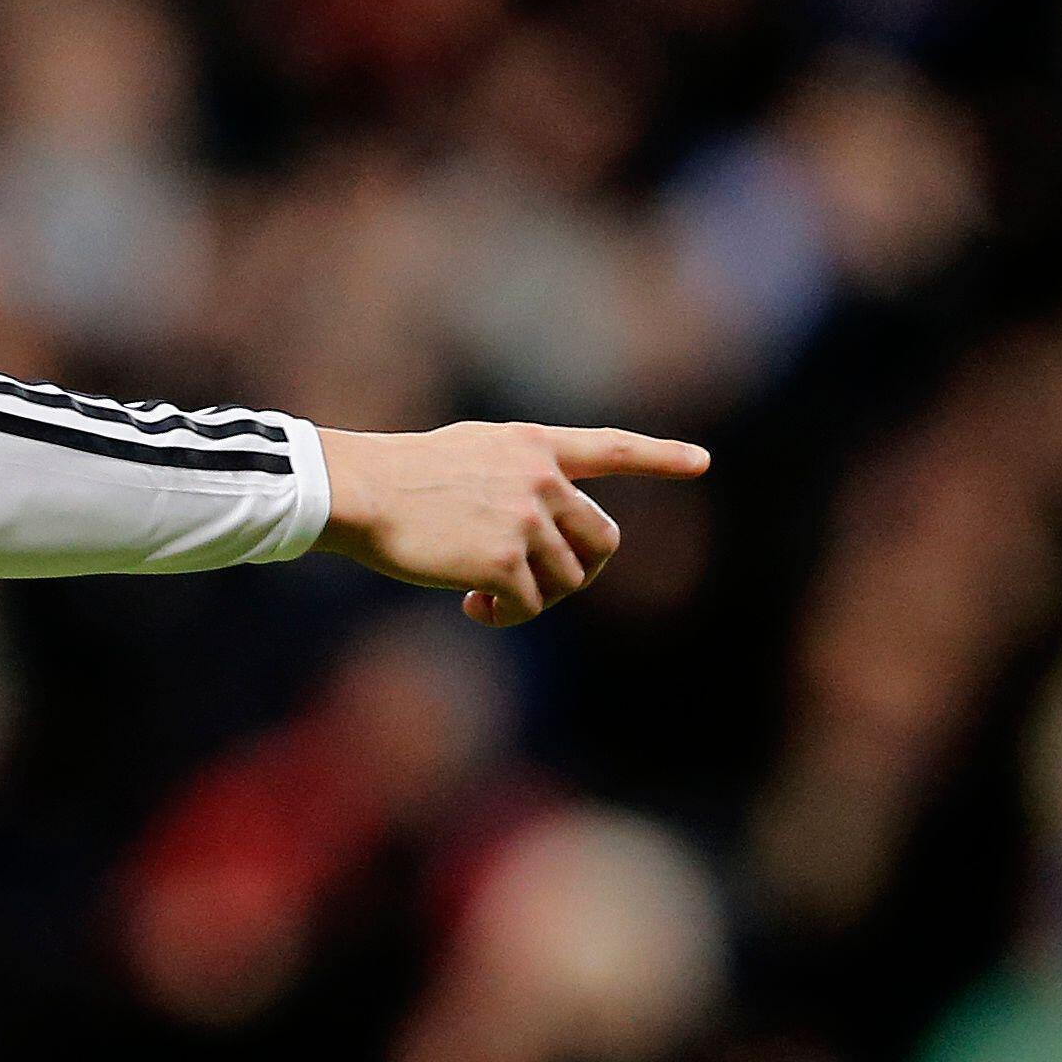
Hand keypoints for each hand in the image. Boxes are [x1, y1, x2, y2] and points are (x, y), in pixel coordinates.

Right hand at [310, 421, 708, 626]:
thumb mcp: (470, 452)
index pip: (610, 448)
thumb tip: (545, 531)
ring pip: (567, 581)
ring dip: (534, 599)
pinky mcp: (503, 561)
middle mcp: (539, 479)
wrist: (360, 490)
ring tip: (486, 596)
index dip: (659, 458)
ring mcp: (525, 519)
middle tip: (536, 587)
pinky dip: (505, 615)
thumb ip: (517, 476)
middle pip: (600, 542)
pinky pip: (529, 606)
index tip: (702, 462)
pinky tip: (471, 607)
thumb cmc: (400, 475)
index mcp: (532, 446)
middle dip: (576, 572)